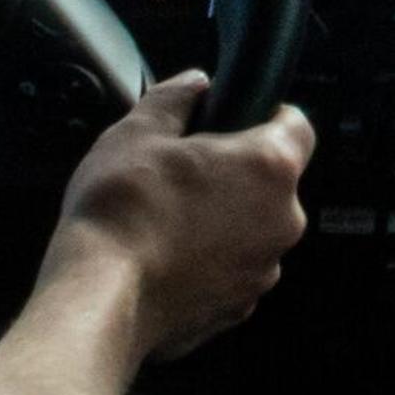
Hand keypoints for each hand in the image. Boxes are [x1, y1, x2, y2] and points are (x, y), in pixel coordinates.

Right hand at [42, 70, 313, 364]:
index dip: (268, 116)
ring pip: (251, 230)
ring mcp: (262, 270)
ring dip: (222, 221)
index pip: (297, 126)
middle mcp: (281, 221)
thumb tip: (194, 84)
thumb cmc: (121, 213)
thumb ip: (176, 97)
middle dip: (235, 174)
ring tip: (168, 218)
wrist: (96, 300)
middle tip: (185, 172)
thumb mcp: (138, 131)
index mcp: (270, 167)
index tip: (239, 119)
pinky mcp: (236, 309)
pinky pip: (231, 271)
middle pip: (272, 182)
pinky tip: (165, 257)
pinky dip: (208, 263)